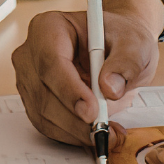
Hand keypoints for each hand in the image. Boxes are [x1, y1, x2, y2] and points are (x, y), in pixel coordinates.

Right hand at [12, 0, 163, 146]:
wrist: (116, 49)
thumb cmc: (120, 39)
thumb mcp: (134, 44)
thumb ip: (126, 62)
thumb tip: (110, 88)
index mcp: (49, 28)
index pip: (51, 62)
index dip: (69, 90)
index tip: (91, 110)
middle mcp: (32, 54)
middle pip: (44, 94)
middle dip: (75, 119)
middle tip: (106, 131)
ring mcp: (30, 80)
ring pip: (44, 115)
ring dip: (76, 131)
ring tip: (108, 132)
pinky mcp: (35, 102)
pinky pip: (48, 126)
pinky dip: (72, 135)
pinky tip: (95, 133)